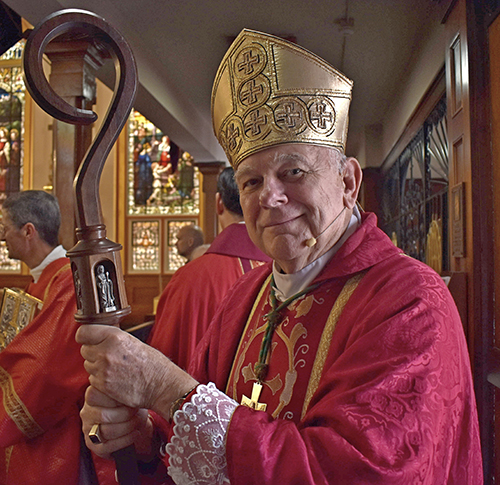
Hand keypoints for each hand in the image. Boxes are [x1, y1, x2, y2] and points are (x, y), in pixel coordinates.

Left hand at [76, 325, 197, 415]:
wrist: (160, 385)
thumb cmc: (152, 363)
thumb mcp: (133, 341)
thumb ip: (113, 338)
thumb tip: (98, 337)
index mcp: (115, 337)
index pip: (84, 332)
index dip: (86, 335)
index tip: (89, 338)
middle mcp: (106, 352)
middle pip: (84, 349)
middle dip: (93, 352)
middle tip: (109, 355)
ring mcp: (103, 369)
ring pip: (87, 364)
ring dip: (96, 366)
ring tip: (115, 367)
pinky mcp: (103, 385)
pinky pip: (92, 379)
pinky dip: (100, 379)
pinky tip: (115, 378)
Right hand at [80, 386, 150, 458]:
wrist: (136, 420)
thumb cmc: (131, 403)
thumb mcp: (128, 392)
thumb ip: (123, 387)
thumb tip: (129, 385)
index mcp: (92, 395)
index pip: (96, 395)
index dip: (116, 398)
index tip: (130, 397)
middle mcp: (87, 412)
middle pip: (103, 415)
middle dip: (125, 414)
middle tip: (137, 411)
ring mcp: (88, 429)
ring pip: (107, 431)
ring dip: (128, 426)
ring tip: (138, 421)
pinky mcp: (94, 445)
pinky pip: (109, 446)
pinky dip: (126, 439)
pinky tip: (136, 433)